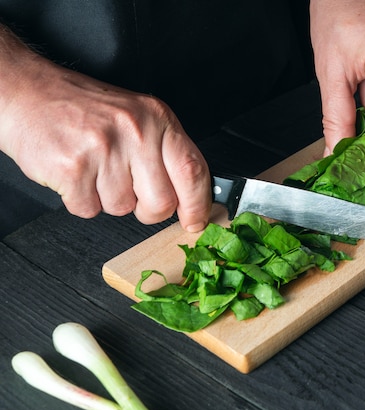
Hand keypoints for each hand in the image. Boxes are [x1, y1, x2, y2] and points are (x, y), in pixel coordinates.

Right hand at [0, 34, 210, 231]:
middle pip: (161, 202)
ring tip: (95, 169)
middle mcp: (135, 131)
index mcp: (157, 118)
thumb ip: (166, 153)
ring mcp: (103, 149)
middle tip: (132, 192)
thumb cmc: (84, 110)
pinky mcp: (72, 168)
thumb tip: (193, 196)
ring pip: (123, 208)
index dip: (199, 205)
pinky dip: (81, 200)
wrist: (27, 93)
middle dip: (148, 210)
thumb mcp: (138, 117)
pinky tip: (76, 174)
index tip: (197, 221)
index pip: (193, 170)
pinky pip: (89, 210)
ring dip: (108, 199)